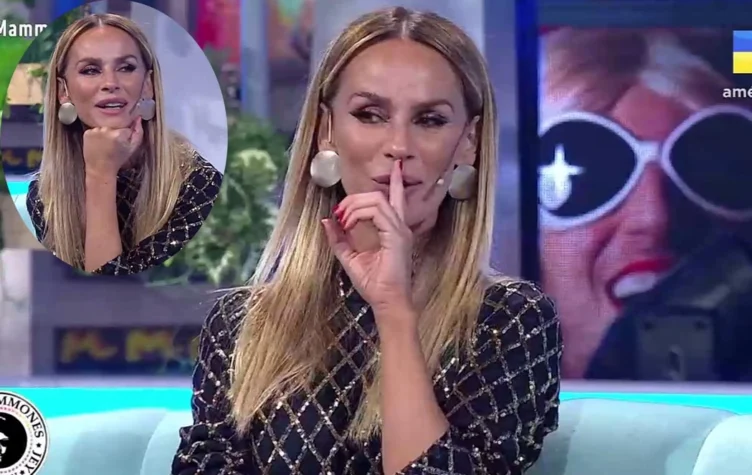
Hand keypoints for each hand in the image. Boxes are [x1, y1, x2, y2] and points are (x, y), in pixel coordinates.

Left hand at [82, 115, 142, 179]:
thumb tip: (138, 118)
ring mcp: (95, 131)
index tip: (123, 143)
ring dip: (105, 134)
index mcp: (119, 133)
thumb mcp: (132, 148)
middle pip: (114, 127)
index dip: (126, 136)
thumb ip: (138, 133)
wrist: (100, 169)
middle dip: (115, 134)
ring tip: (106, 145)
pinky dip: (96, 136)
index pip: (125, 128)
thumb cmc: (117, 160)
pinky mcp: (87, 133)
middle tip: (114, 146)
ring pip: (104, 128)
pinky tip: (98, 144)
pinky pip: (95, 130)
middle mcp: (106, 129)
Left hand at [322, 160, 414, 319]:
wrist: (387, 302)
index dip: (396, 181)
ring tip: (342, 220)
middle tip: (339, 214)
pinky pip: (376, 212)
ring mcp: (399, 230)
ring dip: (353, 206)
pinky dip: (358, 214)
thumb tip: (327, 221)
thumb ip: (339, 239)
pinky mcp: (396, 235)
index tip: (394, 167)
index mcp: (393, 230)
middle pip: (378, 195)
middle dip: (354, 199)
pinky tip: (348, 224)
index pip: (397, 199)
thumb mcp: (350, 258)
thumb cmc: (374, 284)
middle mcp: (399, 226)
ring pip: (376, 199)